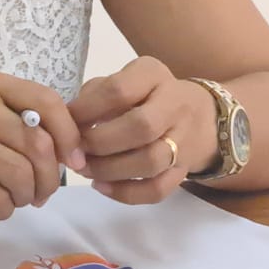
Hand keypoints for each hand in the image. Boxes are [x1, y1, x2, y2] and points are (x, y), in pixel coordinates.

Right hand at [0, 71, 84, 220]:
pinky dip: (4, 209)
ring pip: (21, 174)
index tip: (76, 160)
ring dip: (27, 196)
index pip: (47, 102)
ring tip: (16, 199)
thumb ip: (16, 121)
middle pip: (39, 145)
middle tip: (42, 192)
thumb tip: (68, 150)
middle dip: (50, 178)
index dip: (70, 135)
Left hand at [70, 57, 216, 203]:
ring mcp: (183, 140)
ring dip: (110, 170)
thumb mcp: (126, 80)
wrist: (202, 118)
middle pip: (140, 127)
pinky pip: (158, 189)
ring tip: (85, 169)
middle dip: (100, 142)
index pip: (119, 90)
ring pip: (150, 161)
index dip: (87, 109)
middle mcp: (174, 105)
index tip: (66, 121)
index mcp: (153, 75)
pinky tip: (101, 186)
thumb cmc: (149, 96)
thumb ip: (95, 94)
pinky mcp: (183, 171)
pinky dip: (125, 193)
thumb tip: (66, 120)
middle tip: (76, 150)